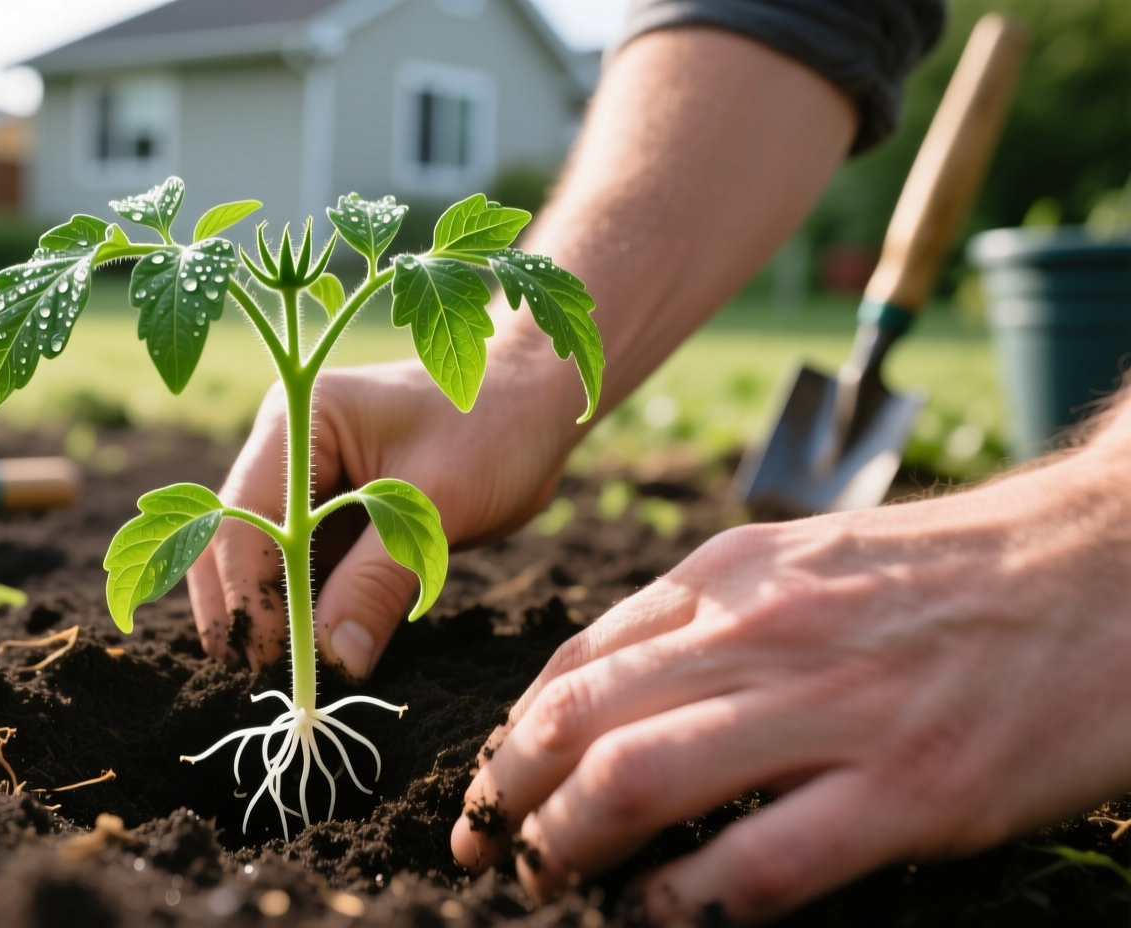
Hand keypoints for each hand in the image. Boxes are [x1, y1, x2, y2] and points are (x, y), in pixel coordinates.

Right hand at [186, 339, 586, 678]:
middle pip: (236, 541)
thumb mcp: (438, 506)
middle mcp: (288, 448)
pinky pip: (306, 571)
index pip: (245, 518)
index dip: (248, 594)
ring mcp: (308, 482)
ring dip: (271, 619)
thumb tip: (332, 661)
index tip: (265, 661)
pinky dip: (306, 613)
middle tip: (259, 682)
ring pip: (265, 564)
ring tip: (282, 681)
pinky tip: (312, 657)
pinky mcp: (335, 514)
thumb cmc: (495, 430)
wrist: (538, 405)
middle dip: (241, 611)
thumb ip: (378, 581)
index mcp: (300, 422)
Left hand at [451, 444, 1130, 922]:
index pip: (577, 661)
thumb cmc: (954, 572)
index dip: (510, 737)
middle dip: (510, 796)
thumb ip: (709, 613)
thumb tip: (607, 692)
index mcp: (734, 571)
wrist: (1113, 565)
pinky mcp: (911, 787)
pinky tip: (660, 915)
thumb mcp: (809, 558)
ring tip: (550, 885)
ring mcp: (838, 707)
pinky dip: (688, 899)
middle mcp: (766, 629)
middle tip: (488, 851)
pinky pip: (760, 859)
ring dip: (570, 846)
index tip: (486, 791)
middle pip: (583, 719)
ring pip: (643, 778)